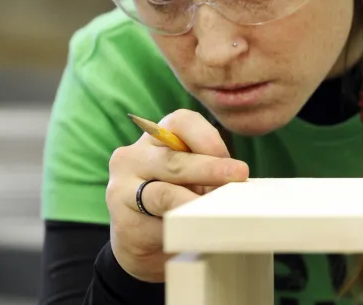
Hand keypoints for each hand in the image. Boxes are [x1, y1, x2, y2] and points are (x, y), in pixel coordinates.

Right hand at [106, 109, 248, 281]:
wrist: (144, 240)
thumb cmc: (177, 197)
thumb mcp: (194, 176)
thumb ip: (210, 170)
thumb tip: (240, 180)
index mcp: (157, 136)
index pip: (182, 122)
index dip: (210, 139)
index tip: (235, 162)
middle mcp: (134, 156)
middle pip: (174, 159)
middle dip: (211, 168)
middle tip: (239, 176)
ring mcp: (122, 187)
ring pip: (164, 193)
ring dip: (194, 202)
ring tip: (216, 209)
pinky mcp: (122, 220)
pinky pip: (157, 224)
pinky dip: (181, 227)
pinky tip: (197, 230)